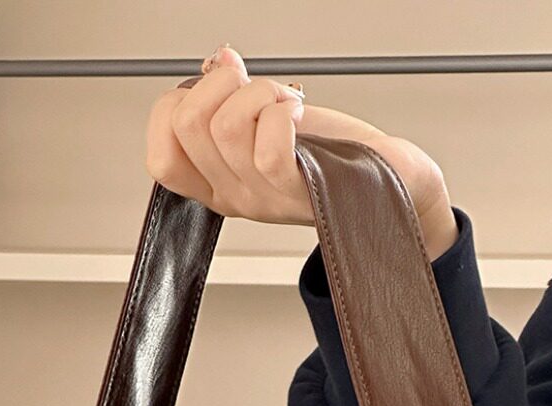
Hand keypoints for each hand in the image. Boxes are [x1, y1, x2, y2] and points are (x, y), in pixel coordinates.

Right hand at [145, 44, 457, 261]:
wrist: (391, 185)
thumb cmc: (334, 155)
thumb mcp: (266, 125)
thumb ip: (230, 102)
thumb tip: (216, 62)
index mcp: (219, 184)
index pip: (159, 158)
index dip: (173, 107)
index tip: (212, 91)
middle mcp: (236, 195)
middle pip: (187, 126)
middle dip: (220, 83)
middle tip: (255, 89)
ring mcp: (265, 198)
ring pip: (225, 127)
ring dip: (258, 92)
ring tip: (284, 102)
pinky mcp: (299, 189)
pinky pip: (268, 148)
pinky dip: (282, 111)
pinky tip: (298, 111)